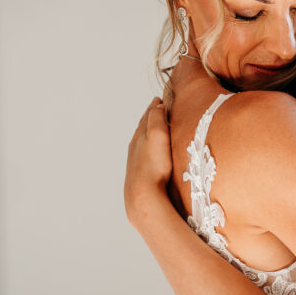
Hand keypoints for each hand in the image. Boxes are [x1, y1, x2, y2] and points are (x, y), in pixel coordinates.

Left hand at [124, 97, 173, 227]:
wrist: (143, 195)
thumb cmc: (153, 165)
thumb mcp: (157, 135)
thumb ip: (157, 118)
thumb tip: (158, 105)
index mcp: (140, 134)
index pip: (148, 115)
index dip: (155, 107)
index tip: (159, 99)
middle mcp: (136, 145)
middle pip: (143, 126)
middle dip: (151, 117)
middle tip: (158, 110)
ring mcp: (137, 160)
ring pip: (142, 141)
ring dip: (149, 133)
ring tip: (156, 129)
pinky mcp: (140, 173)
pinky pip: (144, 154)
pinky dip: (148, 147)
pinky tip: (152, 153)